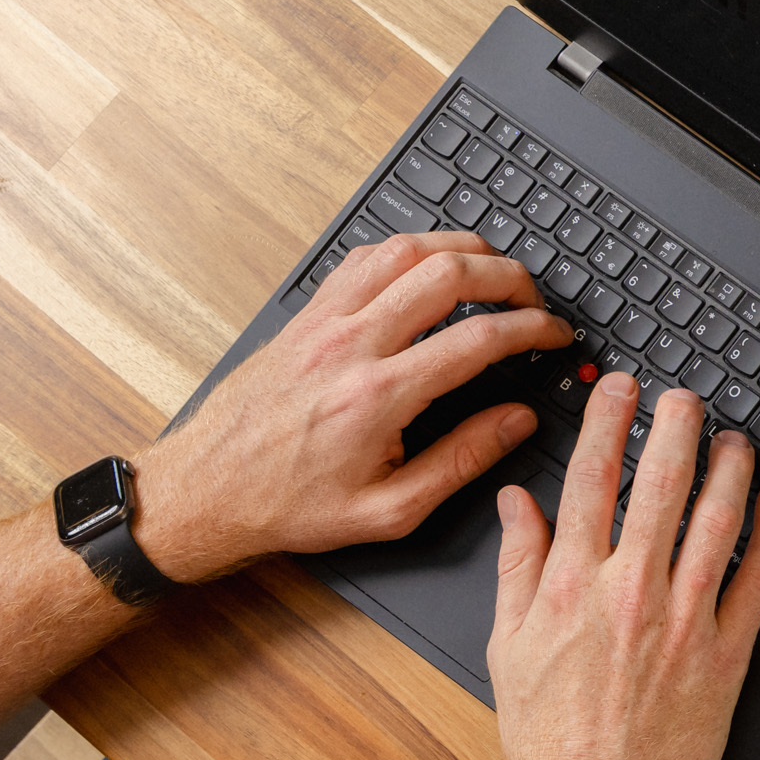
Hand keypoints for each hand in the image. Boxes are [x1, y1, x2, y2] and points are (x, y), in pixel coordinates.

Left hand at [137, 231, 567, 583]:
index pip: (478, 338)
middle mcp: (350, 346)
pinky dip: (407, 250)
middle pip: (448, 273)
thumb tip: (517, 422)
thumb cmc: (289, 506)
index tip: (553, 335)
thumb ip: (462, 460)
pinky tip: (427, 267)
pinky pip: (364, 258)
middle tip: (532, 300)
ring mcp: (323, 322)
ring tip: (491, 270)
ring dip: (461, 249)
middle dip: (508, 277)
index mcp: (378, 397)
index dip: (532, 329)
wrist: (206, 491)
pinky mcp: (305, 316)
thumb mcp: (389, 510)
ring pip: (406, 249)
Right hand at [486, 374, 759, 759]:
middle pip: (660, 485)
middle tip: (687, 397)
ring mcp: (683, 620)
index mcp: (571, 584)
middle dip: (676, 427)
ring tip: (737, 438)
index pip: (591, 479)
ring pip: (717, 521)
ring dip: (731, 469)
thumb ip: (518, 565)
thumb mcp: (509, 644)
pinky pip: (758, 578)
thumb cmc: (549, 736)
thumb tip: (518, 504)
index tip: (622, 390)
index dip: (609, 423)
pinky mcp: (726, 653)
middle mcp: (629, 592)